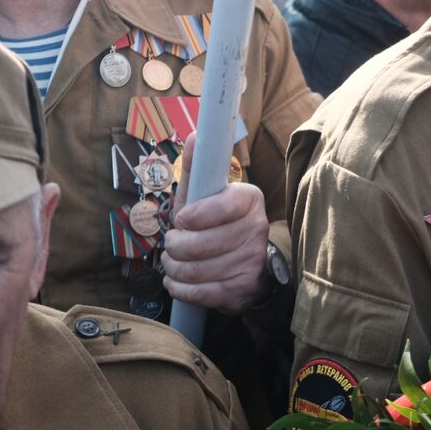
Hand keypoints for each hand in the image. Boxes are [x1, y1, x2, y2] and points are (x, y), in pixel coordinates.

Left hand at [161, 134, 268, 313]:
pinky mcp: (244, 289)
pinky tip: (178, 282)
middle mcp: (257, 229)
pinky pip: (200, 293)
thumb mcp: (206, 195)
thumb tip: (196, 136)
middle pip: (200, 243)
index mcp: (249, 199)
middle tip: (172, 244)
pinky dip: (180, 289)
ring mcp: (252, 261)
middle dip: (174, 246)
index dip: (194, 216)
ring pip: (196, 270)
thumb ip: (197, 168)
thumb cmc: (218, 224)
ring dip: (174, 269)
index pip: (221, 206)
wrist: (248, 265)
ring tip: (174, 262)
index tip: (182, 220)